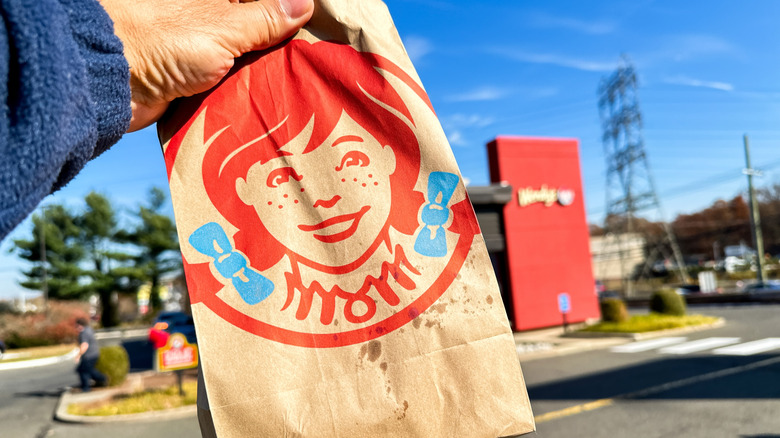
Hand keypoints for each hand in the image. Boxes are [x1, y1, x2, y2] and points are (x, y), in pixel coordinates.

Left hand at [99, 0, 313, 131]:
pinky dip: (245, 91)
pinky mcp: (192, 76)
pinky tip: (270, 101)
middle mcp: (207, 15)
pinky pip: (229, 81)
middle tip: (314, 61)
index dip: (287, 12)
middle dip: (281, 44)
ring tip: (299, 85)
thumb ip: (264, 18)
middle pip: (256, 27)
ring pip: (245, 56)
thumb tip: (305, 3)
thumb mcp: (222, 27)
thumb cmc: (161, 42)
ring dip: (265, 72)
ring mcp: (200, 46)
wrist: (107, 83)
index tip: (315, 27)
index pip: (261, 3)